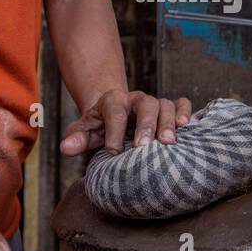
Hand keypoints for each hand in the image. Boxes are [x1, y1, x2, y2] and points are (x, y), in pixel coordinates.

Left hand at [60, 89, 191, 155]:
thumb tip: (65, 147)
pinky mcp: (169, 109)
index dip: (114, 130)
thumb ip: (76, 138)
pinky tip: (185, 127)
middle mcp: (136, 99)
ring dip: (167, 122)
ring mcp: (154, 103)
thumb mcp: (85, 131)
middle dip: (145, 125)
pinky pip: (181, 103)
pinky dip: (185, 112)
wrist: (114, 113)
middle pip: (145, 104)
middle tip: (144, 146)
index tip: (113, 151)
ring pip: (164, 104)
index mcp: (113, 102)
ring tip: (168, 142)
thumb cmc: (100, 127)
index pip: (114, 112)